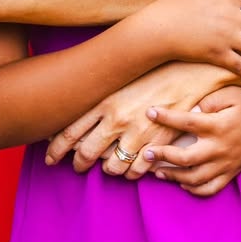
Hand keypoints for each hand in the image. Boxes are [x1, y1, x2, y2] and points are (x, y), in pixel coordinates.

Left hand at [44, 61, 232, 175]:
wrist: (190, 68)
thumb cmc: (154, 69)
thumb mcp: (121, 78)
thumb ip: (100, 95)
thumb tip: (75, 109)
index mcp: (104, 100)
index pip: (69, 131)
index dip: (56, 148)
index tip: (50, 157)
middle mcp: (117, 119)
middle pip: (86, 153)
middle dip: (78, 164)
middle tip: (76, 167)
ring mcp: (137, 133)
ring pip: (112, 166)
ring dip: (107, 170)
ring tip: (107, 167)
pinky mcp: (157, 142)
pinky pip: (138, 170)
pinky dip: (132, 172)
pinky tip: (132, 167)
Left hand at [142, 86, 240, 196]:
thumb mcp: (232, 93)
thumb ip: (209, 100)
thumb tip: (189, 110)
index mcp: (219, 125)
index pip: (186, 122)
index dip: (166, 117)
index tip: (149, 112)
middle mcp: (221, 148)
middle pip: (186, 158)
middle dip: (163, 157)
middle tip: (146, 154)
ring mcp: (226, 163)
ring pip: (196, 178)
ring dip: (174, 177)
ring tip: (157, 171)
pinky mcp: (232, 172)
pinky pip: (211, 188)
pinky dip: (195, 189)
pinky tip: (182, 182)